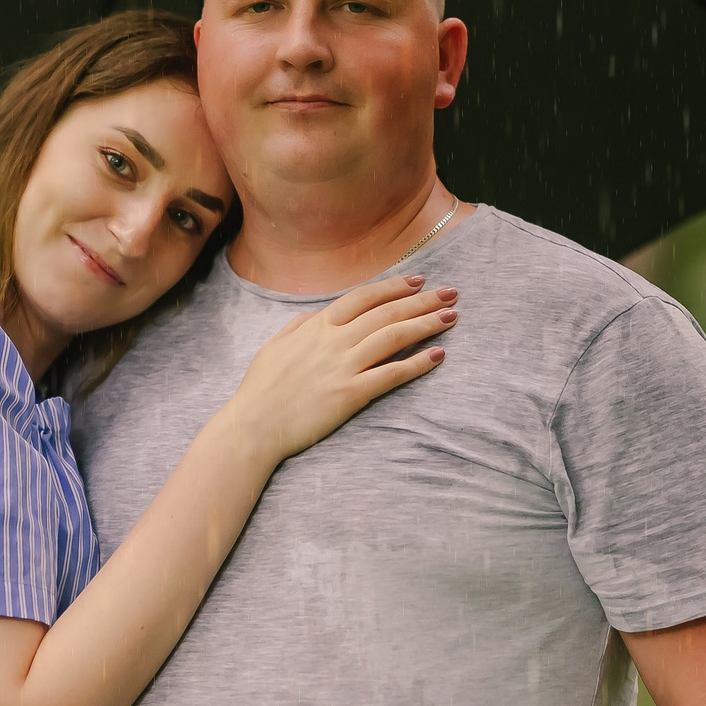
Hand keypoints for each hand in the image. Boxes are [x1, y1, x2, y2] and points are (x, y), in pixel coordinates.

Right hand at [220, 274, 454, 463]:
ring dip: (426, 324)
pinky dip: (417, 364)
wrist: (253, 425)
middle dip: (421, 301)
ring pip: (393, 337)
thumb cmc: (261, 388)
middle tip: (450, 293)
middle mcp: (334, 341)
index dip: (393, 286)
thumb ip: (299, 326)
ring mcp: (343, 366)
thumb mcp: (275, 346)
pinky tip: (438, 355)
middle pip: (386, 312)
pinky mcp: (350, 394)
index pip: (363, 297)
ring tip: (452, 317)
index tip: (418, 281)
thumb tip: (318, 315)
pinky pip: (390, 375)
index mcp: (317, 326)